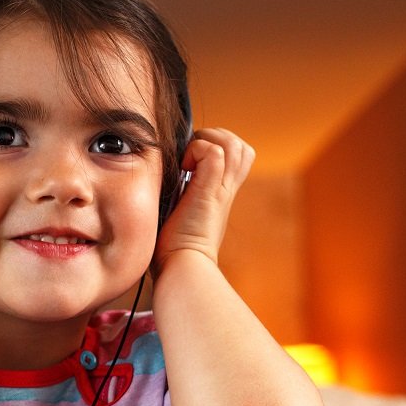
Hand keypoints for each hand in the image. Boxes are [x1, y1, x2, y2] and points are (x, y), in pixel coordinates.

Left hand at [157, 127, 252, 264]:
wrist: (182, 266)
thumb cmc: (173, 248)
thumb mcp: (180, 213)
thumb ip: (179, 195)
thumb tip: (164, 178)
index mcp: (220, 194)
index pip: (235, 157)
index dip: (216, 149)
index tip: (190, 163)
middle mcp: (226, 189)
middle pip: (241, 146)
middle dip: (215, 139)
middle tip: (190, 158)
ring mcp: (221, 189)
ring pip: (233, 143)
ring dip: (207, 141)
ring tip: (188, 162)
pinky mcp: (211, 190)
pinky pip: (214, 151)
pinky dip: (196, 151)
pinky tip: (182, 170)